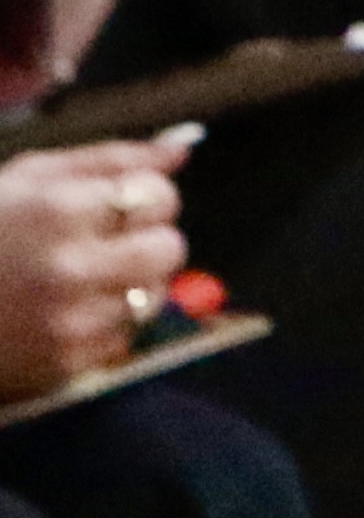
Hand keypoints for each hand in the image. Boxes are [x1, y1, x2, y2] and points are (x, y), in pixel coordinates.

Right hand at [0, 138, 190, 400]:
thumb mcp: (27, 179)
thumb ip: (109, 159)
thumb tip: (182, 150)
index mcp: (60, 210)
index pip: (160, 197)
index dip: (146, 200)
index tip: (119, 208)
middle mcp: (70, 267)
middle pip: (169, 248)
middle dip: (148, 242)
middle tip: (111, 246)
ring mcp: (69, 322)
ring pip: (152, 297)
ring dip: (130, 287)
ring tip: (84, 282)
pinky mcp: (64, 367)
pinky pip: (122, 340)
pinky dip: (104, 327)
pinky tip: (64, 315)